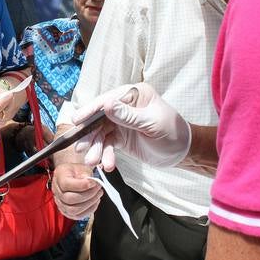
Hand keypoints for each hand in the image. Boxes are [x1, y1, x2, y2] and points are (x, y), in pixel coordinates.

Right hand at [52, 162, 102, 218]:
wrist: (72, 176)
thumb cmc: (77, 171)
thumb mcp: (82, 167)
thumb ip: (86, 173)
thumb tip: (92, 183)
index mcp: (59, 177)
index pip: (66, 184)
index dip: (82, 185)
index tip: (94, 182)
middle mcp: (57, 191)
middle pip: (69, 199)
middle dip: (88, 194)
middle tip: (98, 188)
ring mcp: (60, 203)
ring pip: (73, 210)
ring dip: (89, 203)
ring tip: (98, 195)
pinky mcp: (66, 211)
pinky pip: (77, 215)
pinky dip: (88, 210)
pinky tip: (95, 202)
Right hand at [73, 83, 191, 169]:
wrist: (182, 153)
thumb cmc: (173, 133)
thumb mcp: (152, 124)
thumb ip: (129, 116)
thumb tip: (106, 105)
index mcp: (134, 94)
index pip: (108, 100)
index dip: (91, 110)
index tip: (77, 121)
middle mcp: (125, 105)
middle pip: (100, 117)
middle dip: (90, 135)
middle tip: (82, 149)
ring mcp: (121, 121)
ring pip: (100, 132)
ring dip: (95, 147)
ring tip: (93, 162)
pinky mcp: (120, 136)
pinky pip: (106, 144)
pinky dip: (105, 154)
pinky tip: (107, 165)